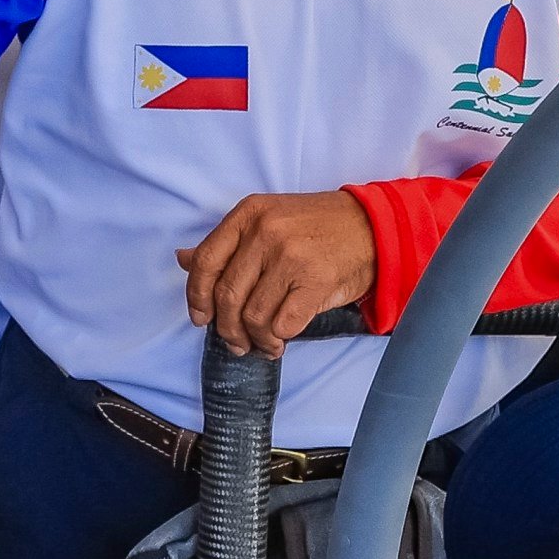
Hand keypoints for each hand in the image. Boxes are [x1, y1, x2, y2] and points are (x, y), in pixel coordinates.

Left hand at [177, 191, 376, 355]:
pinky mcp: (316, 281)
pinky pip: (282, 324)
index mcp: (248, 214)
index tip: (200, 318)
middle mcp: (266, 232)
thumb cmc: (317, 227)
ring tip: (263, 344)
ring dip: (254, 339)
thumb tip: (182, 260)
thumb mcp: (267, 220)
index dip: (196, 297)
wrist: (375, 227)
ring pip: (253, 314)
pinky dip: (277, 339)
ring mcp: (291, 256)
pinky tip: (280, 341)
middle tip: (235, 342)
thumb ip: (226, 243)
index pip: (205, 262)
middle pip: (227, 295)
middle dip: (226, 328)